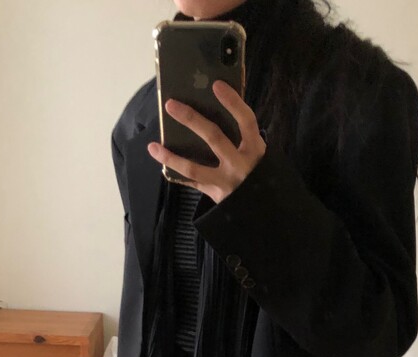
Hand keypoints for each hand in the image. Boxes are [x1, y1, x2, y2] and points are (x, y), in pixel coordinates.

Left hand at [147, 79, 265, 203]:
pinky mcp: (216, 195)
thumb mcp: (258, 155)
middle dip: (191, 119)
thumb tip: (217, 110)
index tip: (217, 85)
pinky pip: (193, 183)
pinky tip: (163, 167)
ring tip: (153, 147)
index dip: (232, 102)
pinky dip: (178, 174)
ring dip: (171, 157)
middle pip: (214, 137)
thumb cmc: (260, 176)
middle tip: (170, 105)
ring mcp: (226, 182)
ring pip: (195, 168)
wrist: (264, 211)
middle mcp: (240, 164)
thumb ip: (243, 138)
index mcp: (254, 149)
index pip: (245, 120)